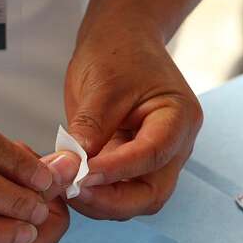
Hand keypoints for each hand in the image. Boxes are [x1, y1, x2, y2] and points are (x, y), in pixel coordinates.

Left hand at [65, 28, 202, 219]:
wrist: (121, 41)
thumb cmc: (118, 53)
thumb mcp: (101, 85)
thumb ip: (90, 127)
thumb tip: (72, 166)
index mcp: (178, 117)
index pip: (152, 154)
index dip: (117, 170)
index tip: (81, 175)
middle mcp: (174, 146)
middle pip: (151, 193)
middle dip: (111, 200)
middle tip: (71, 191)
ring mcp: (154, 159)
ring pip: (134, 199)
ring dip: (99, 201)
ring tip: (64, 187)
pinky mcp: (132, 164)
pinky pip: (118, 190)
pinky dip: (94, 193)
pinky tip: (69, 183)